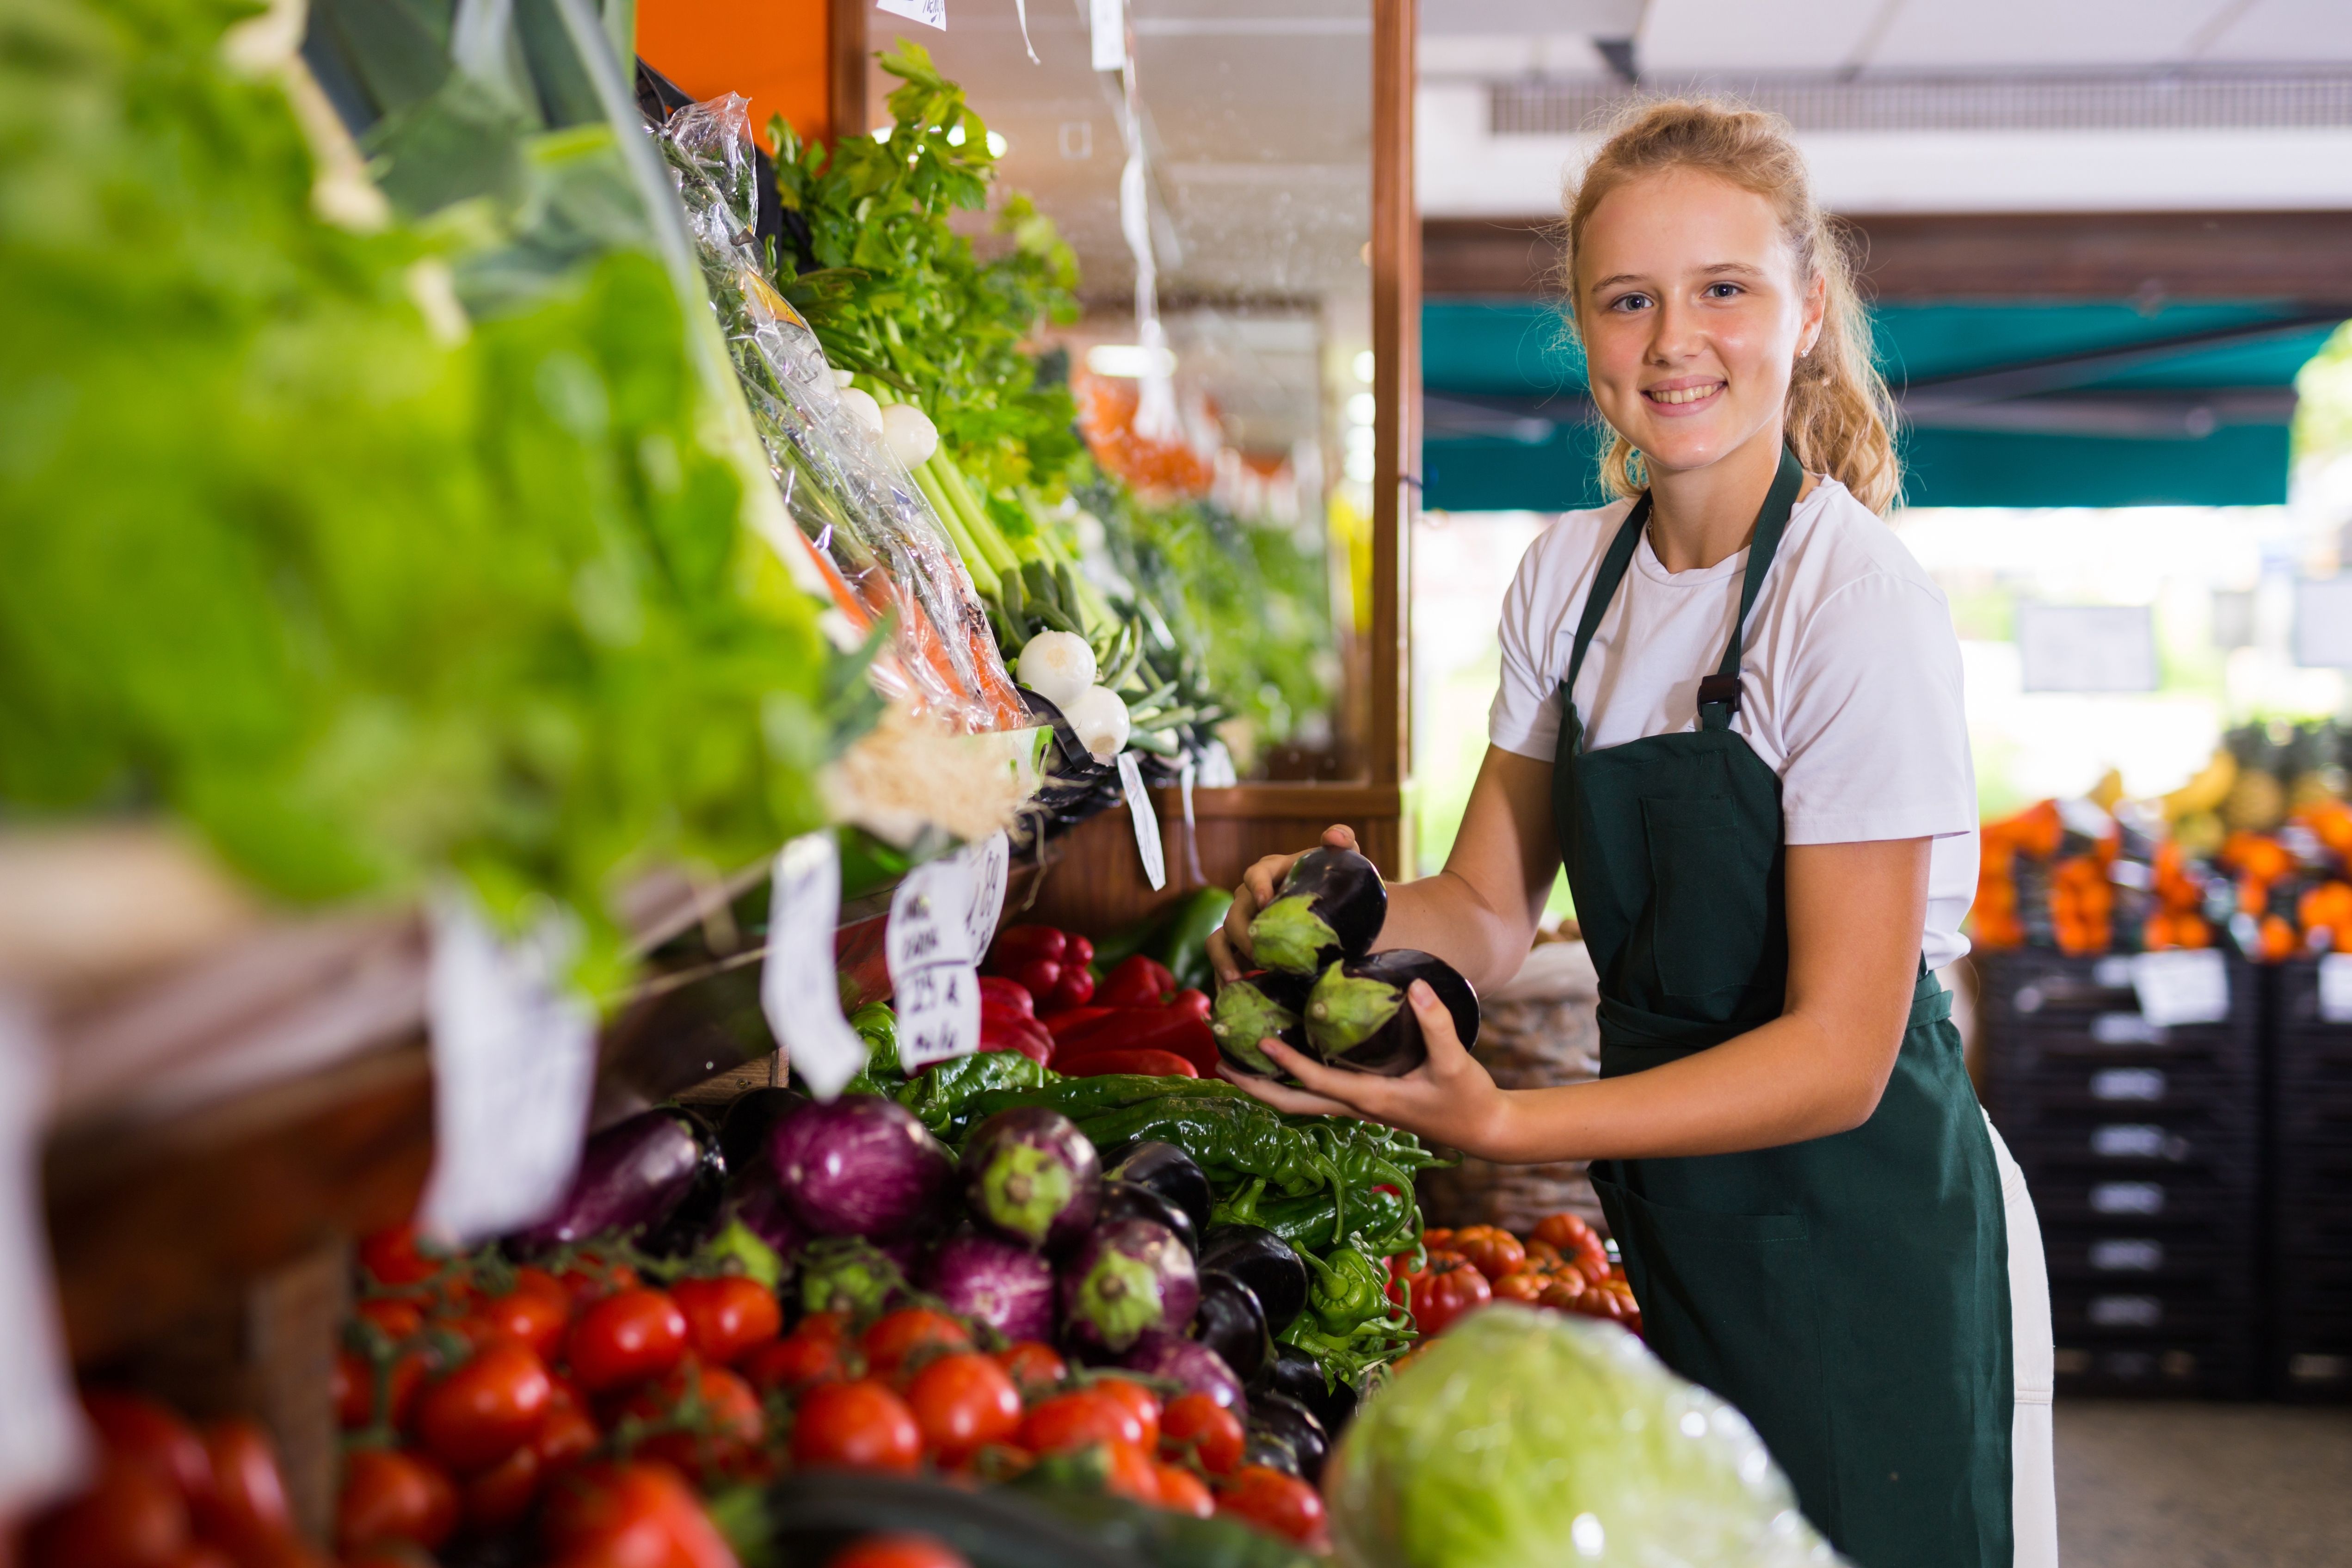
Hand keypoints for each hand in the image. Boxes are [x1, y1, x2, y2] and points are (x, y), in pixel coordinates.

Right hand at [1206, 824, 1358, 984]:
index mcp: (1270, 871)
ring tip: (1236, 981)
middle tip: (1262, 956)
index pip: (1255, 874)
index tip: (1265, 901)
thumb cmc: (1339, 886)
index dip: (1256, 885)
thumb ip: (1343, 841)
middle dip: (1244, 935)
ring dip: (1224, 959)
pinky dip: (1224, 976)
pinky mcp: (1242, 949)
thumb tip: (1333, 837)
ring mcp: (1243, 924)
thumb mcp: (1345, 861)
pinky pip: (1224, 960)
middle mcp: (1250, 897)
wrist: (1341, 916)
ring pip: (1220, 938)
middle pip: (1235, 913)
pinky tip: (1233, 994)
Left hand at [1218, 979, 1515, 1158]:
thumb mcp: (1455, 1060)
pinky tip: (1278, 1061)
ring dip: (1265, 1085)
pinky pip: (1315, 1092)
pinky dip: (1290, 1079)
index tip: (1259, 1040)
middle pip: (1292, 1103)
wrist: (1482, 1127)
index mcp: (1370, 1099)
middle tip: (1220, 1064)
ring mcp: (1357, 1107)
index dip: (1288, 1062)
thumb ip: (1437, 1023)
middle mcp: (1355, 1107)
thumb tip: (1416, 985)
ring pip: (1299, 1100)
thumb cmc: (1467, 1096)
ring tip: (1233, 1063)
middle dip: (1255, 1087)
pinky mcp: (1364, 1100)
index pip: (1318, 1083)